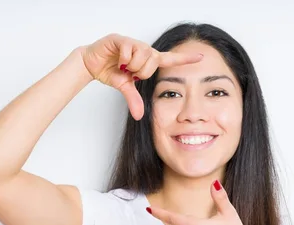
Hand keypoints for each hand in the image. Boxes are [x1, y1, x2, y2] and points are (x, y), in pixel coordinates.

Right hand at [79, 33, 202, 119]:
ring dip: (132, 65)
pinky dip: (122, 58)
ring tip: (123, 66)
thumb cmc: (111, 71)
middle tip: (130, 73)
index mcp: (148, 61)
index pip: (170, 59)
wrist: (91, 63)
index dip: (185, 59)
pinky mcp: (121, 39)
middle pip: (153, 60)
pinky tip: (116, 59)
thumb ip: (133, 99)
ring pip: (143, 54)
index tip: (202, 57)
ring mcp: (133, 43)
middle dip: (141, 71)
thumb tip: (139, 116)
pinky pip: (128, 49)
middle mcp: (143, 50)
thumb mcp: (125, 87)